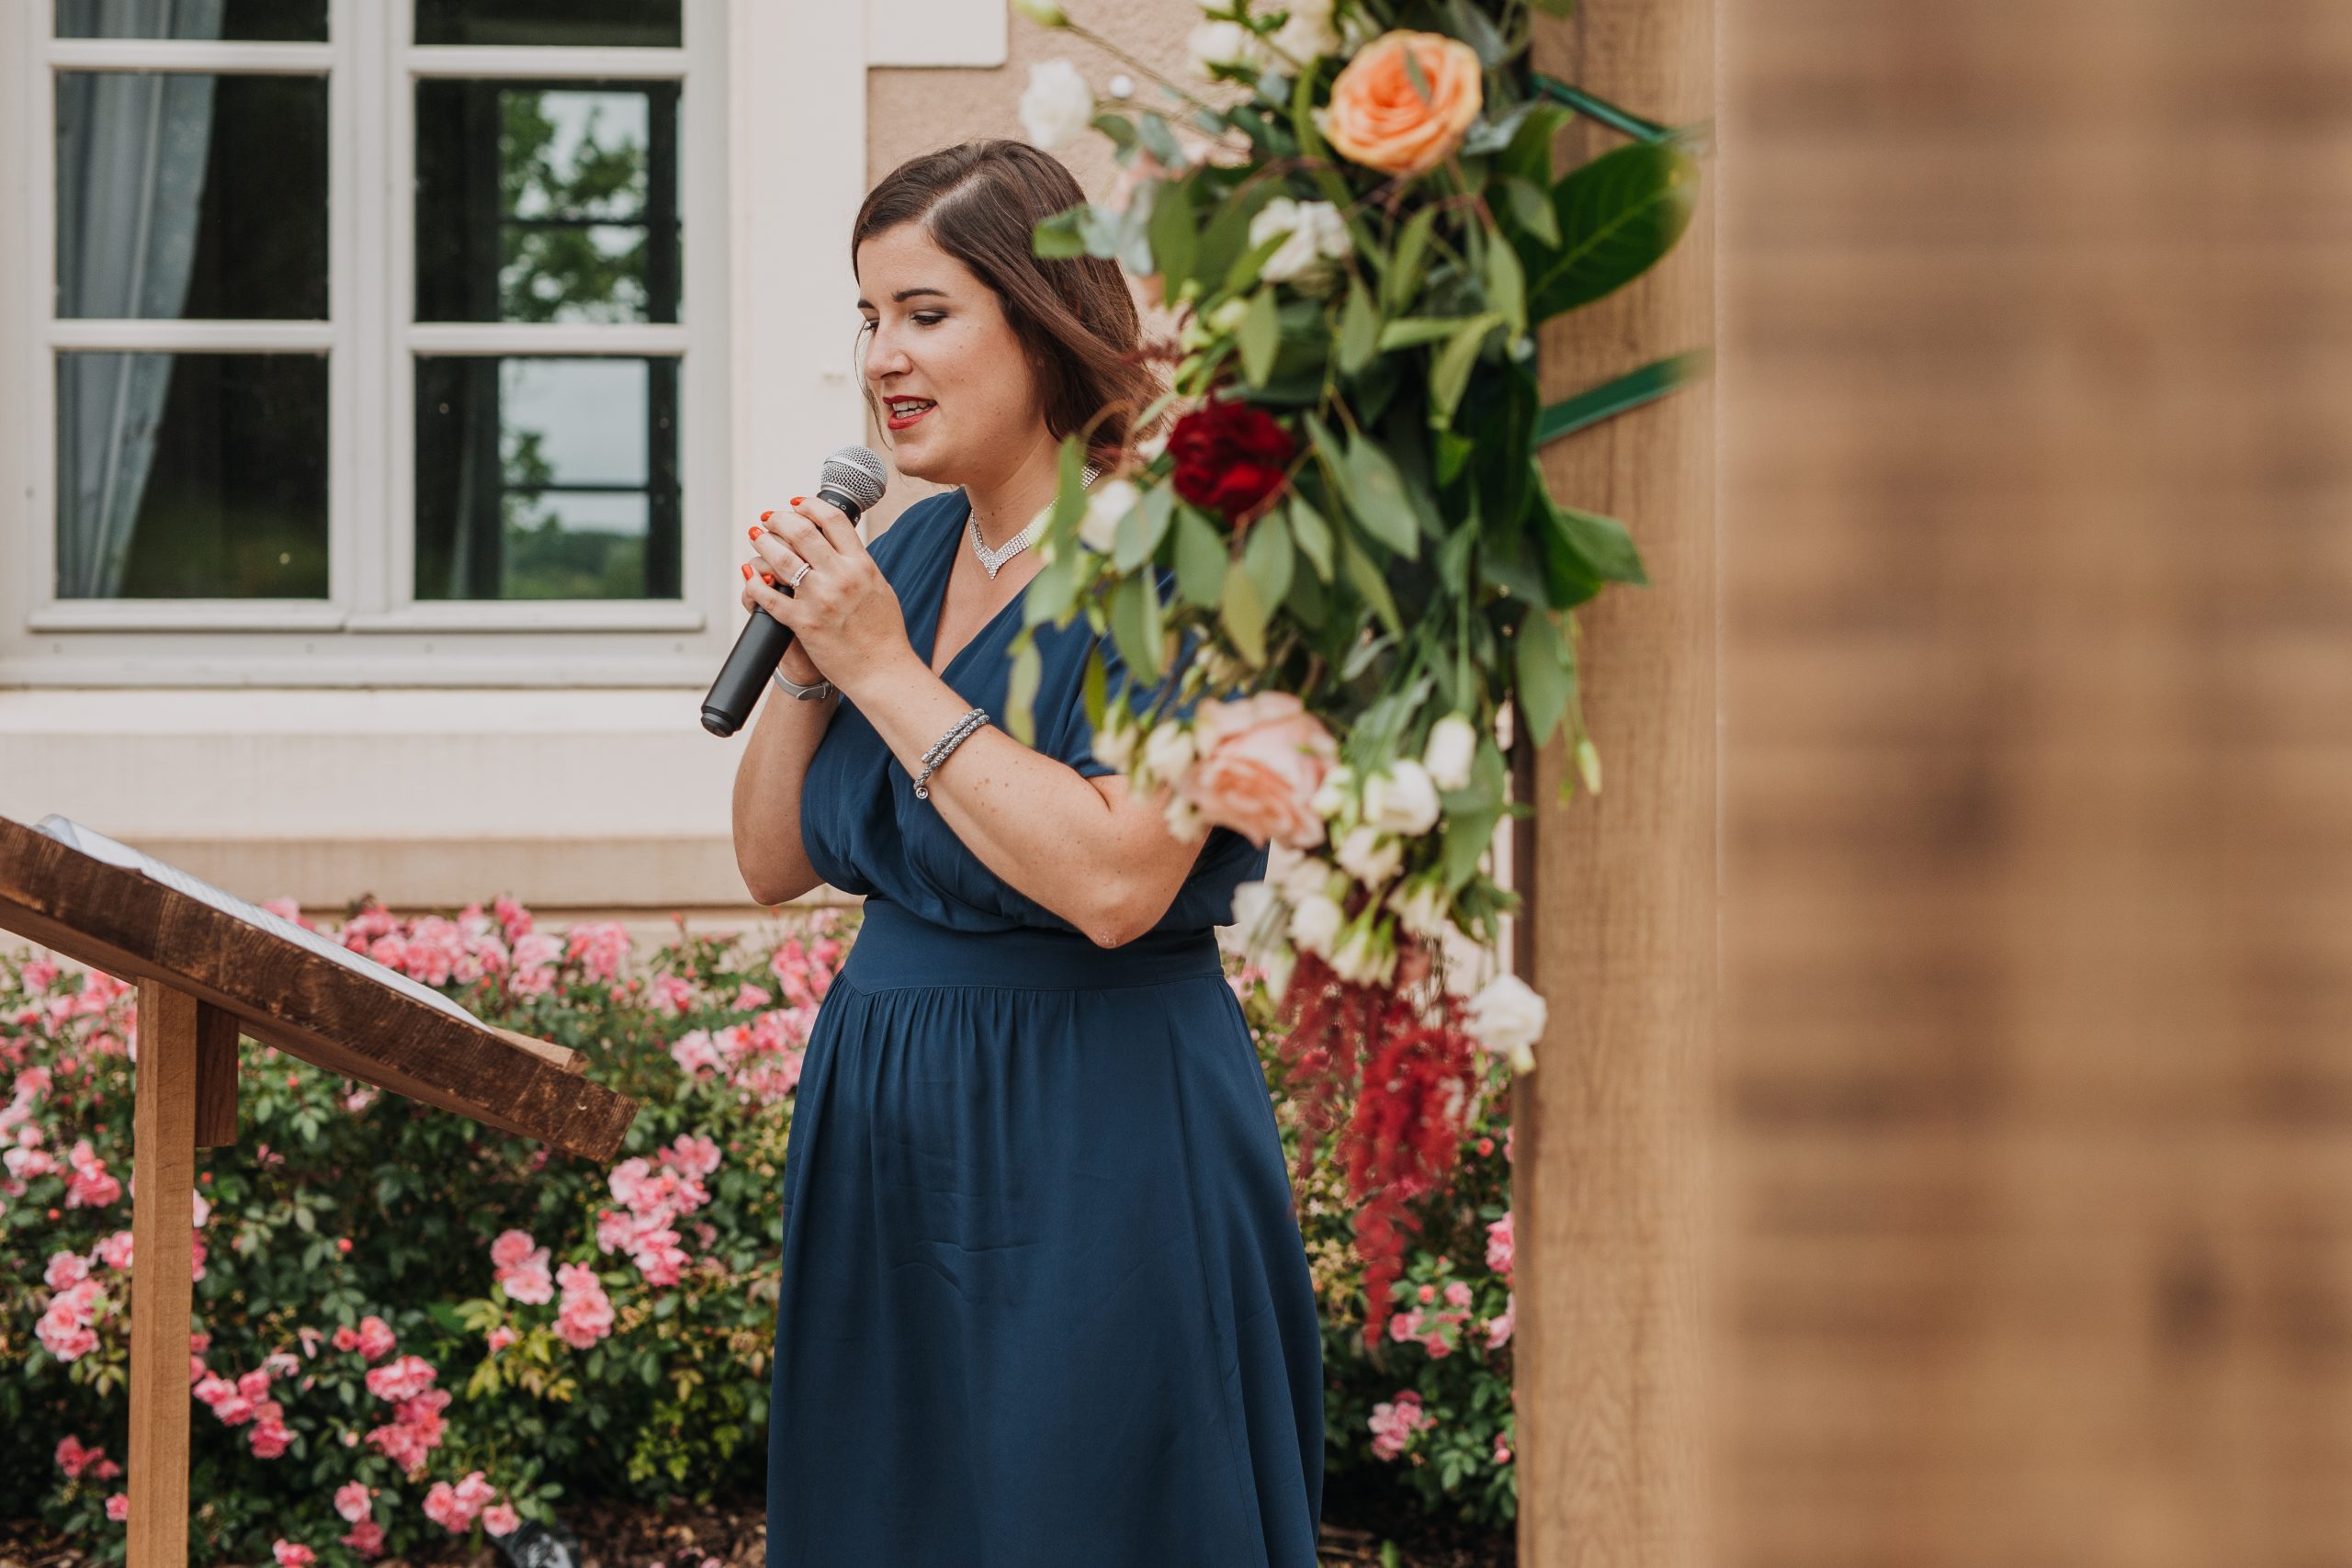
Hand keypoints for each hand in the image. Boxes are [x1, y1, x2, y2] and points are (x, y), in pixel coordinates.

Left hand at [742, 494, 910, 694]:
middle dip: (778, 519)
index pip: (832, 520)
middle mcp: (840, 577)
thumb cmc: (884, 633)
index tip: (796, 503)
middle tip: (769, 519)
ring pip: (780, 558)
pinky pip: (769, 596)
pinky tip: (751, 575)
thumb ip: (859, 564)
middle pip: (801, 531)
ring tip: (757, 537)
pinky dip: (755, 583)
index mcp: (861, 565)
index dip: (809, 505)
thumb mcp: (879, 587)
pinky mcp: (803, 623)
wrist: (882, 670)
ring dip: (763, 543)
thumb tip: (843, 544)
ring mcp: (820, 599)